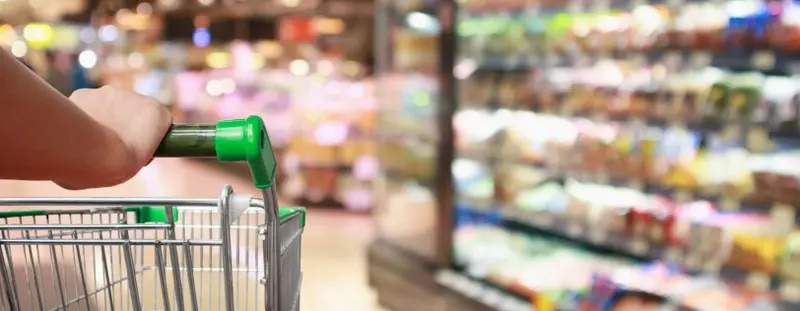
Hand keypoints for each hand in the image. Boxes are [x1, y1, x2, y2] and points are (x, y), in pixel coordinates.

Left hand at [57, 86, 171, 188]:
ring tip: (90, 142)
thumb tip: (123, 148)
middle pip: (132, 110)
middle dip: (123, 124)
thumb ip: (137, 145)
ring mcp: (108, 92)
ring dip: (103, 118)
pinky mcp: (84, 92)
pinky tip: (76, 132)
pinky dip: (82, 115)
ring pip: (108, 105)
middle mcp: (136, 96)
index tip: (136, 150)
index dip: (146, 136)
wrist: (87, 154)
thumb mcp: (140, 160)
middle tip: (113, 147)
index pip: (156, 120)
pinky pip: (86, 103)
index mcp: (157, 114)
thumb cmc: (115, 166)